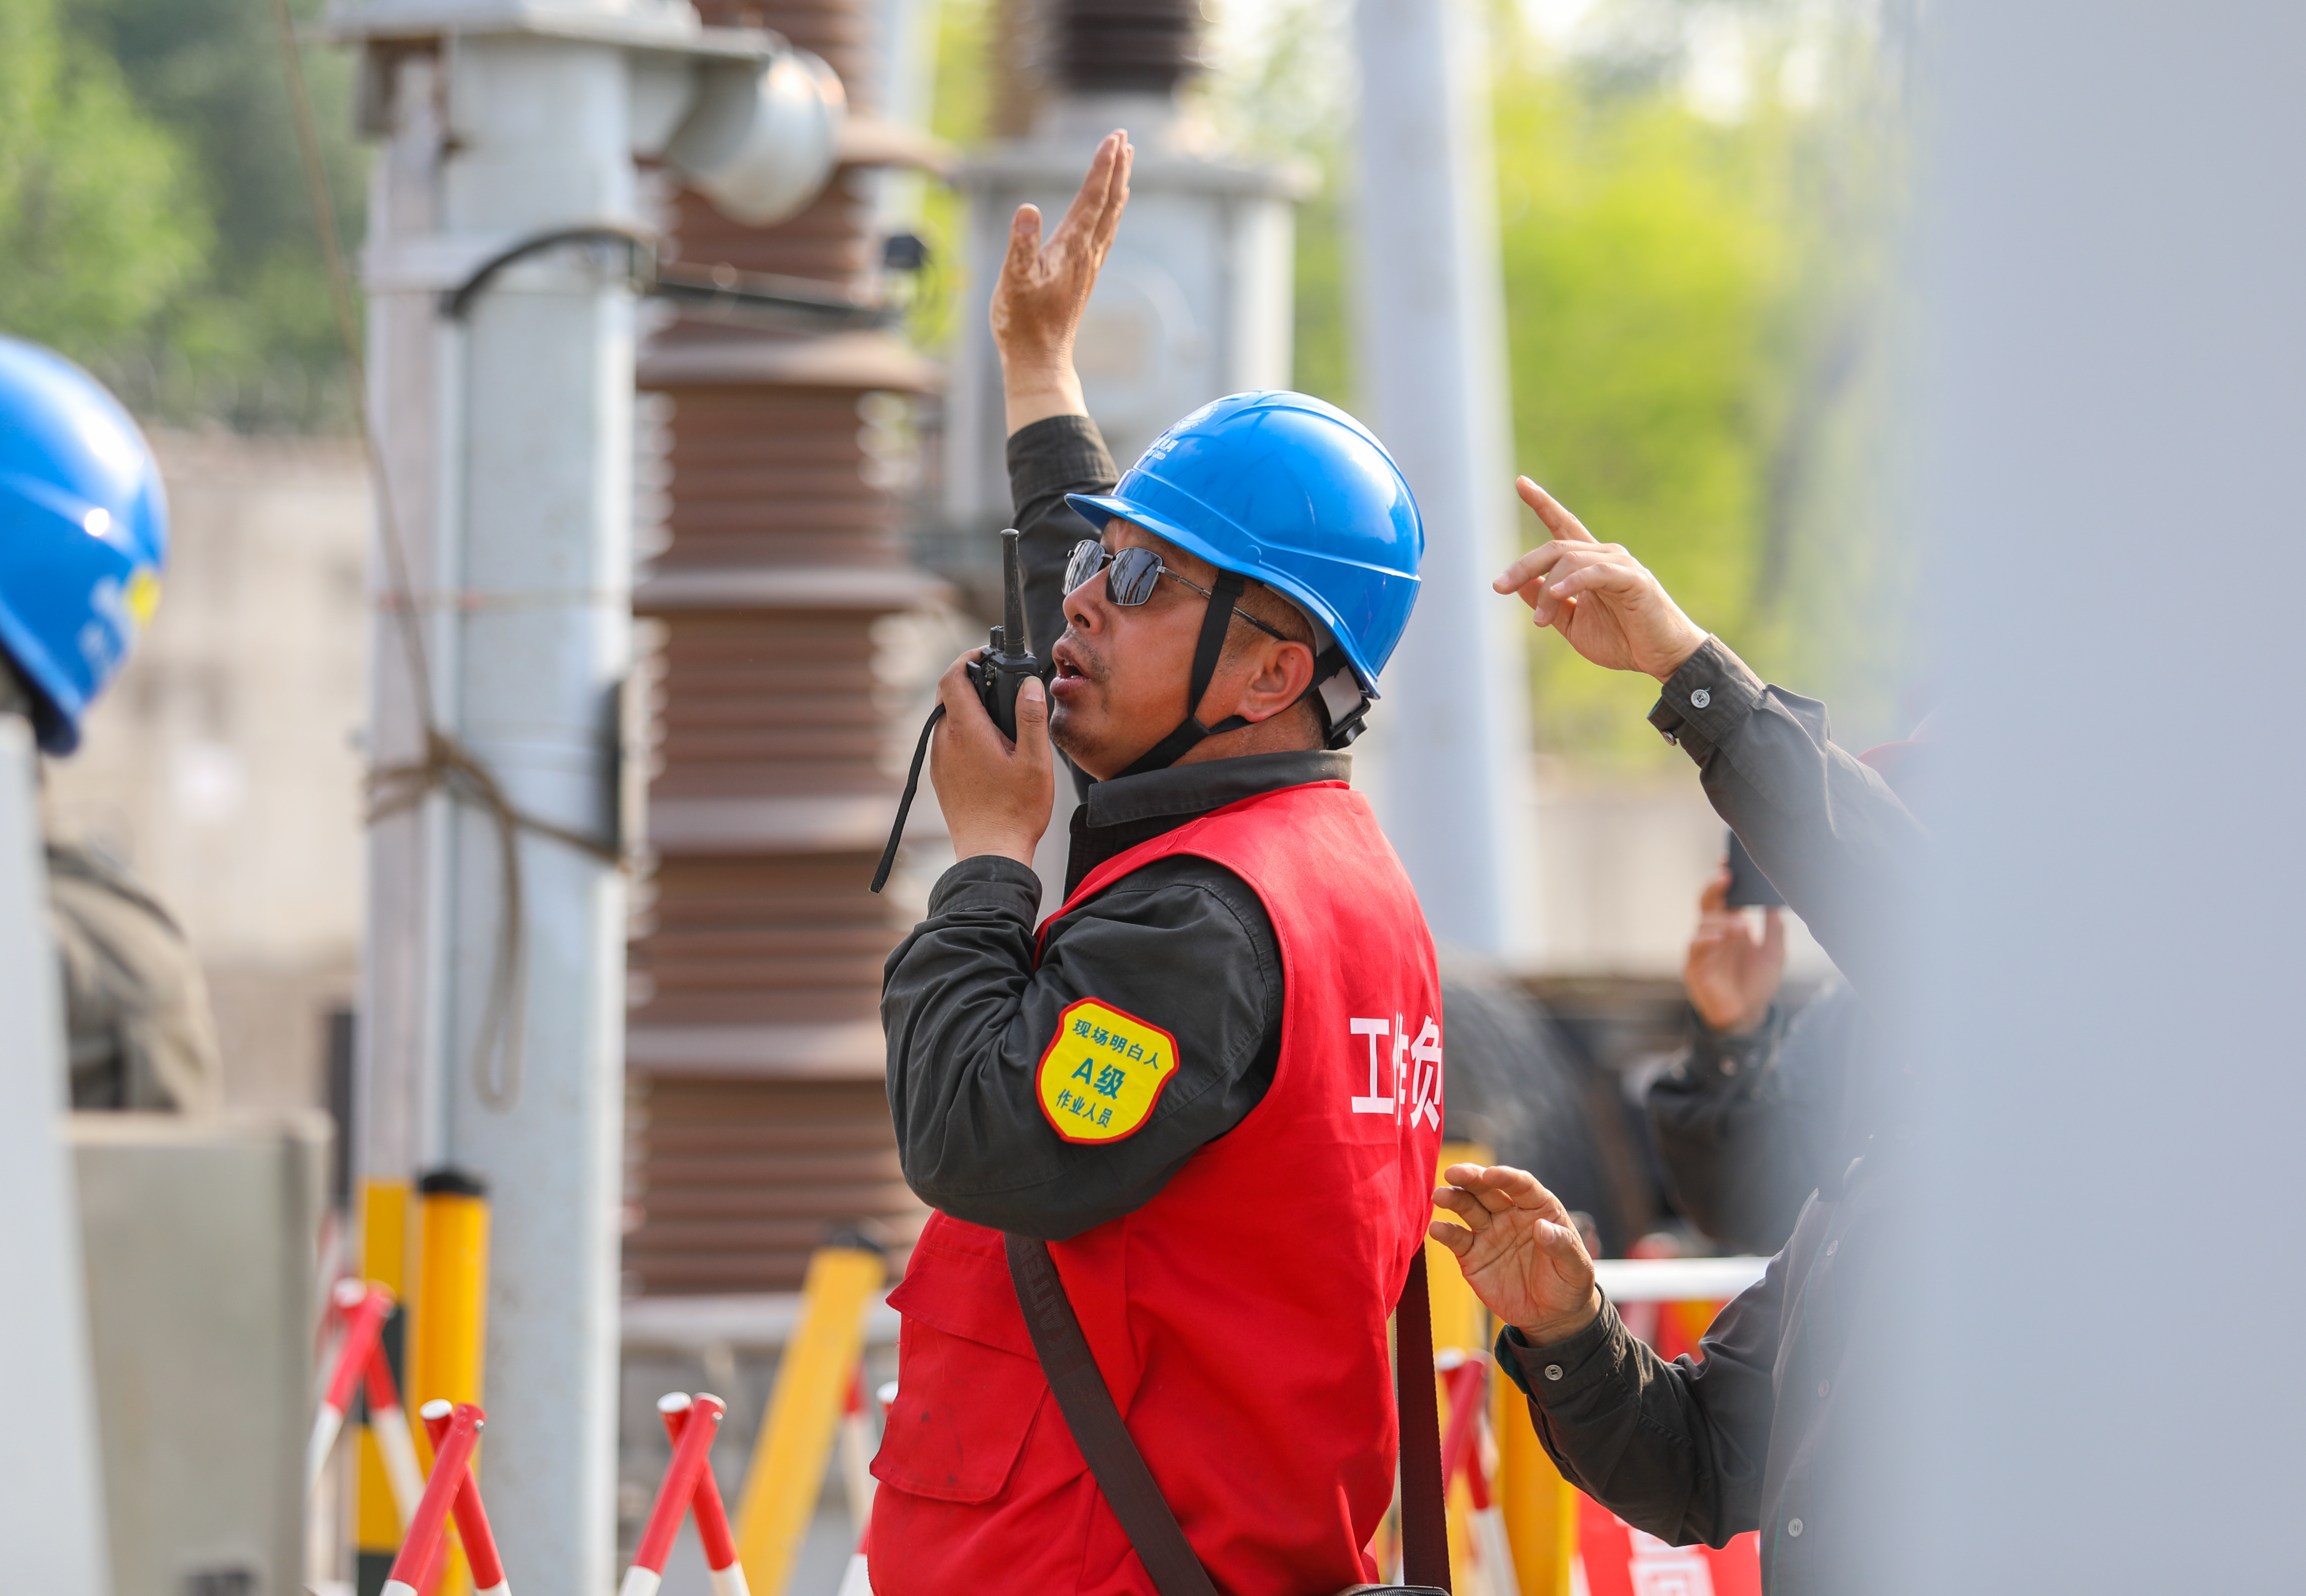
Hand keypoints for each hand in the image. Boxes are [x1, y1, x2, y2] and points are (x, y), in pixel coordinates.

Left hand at [929, 652, 1051, 866]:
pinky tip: (990, 748)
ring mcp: (939, 761)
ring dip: (968, 709)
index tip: (984, 654)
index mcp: (966, 731)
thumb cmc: (1016, 811)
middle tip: (999, 685)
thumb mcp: (1036, 761)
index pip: (952, 677)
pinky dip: (964, 732)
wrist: (990, 854)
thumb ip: (1031, 718)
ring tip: (999, 719)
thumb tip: (1028, 684)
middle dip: (970, 682)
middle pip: (947, 695)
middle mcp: (945, 742)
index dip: (965, 658)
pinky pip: (947, 742)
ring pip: (947, 719)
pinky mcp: (940, 777)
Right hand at [991, 130, 1132, 433]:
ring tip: (1124, 162)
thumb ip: (1020, 244)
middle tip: (1123, 137)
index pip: (1092, 198)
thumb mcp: (1012, 282)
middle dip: (1116, 168)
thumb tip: (1028, 209)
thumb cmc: (1021, 323)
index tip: (1113, 138)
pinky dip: (1111, 211)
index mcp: (1072, 248)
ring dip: (1118, 186)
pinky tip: (1111, 208)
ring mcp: (1089, 264)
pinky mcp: (1085, 275)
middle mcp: (1087, 253)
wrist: (1040, 360)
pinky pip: (1105, 233)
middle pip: (1108, 202)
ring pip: (1110, 216)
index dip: (1102, 166)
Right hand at [1429, 1164, 1601, 1345]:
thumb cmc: (1568, 1285)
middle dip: (1471, 1178)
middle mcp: (1510, 1214)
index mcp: (1539, 1209)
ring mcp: (1489, 1233)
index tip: (1491, 1174)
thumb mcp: (1576, 1269)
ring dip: (1454, 1199)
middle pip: (1488, 1189)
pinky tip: (1436, 1229)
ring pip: (1468, 1208)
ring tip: (1440, 1196)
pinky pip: (1457, 1239)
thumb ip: (1562, 1246)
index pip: (1521, 1185)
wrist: (1551, 1317)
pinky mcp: (1472, 1255)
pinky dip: (1445, 1232)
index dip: (1506, 1178)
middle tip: (1453, 1172)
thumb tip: (1542, 1226)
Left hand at [1494, 478, 1707, 679]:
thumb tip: (1520, 584)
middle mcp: (1606, 555)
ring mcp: (1622, 565)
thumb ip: (1548, 602)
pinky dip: (1574, 582)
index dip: (1543, 503)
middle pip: (1556, 546)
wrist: (1662, 658)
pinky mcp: (1634, 580)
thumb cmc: (1622, 640)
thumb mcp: (1573, 623)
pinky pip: (1597, 573)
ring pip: (1571, 560)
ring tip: (1539, 621)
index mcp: (1590, 563)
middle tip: (1499, 587)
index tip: (1521, 482)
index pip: (1564, 525)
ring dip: (1548, 590)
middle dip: (1523, 565)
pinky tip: (1558, 594)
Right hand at [1684, 865, 1784, 1034]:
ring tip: (1740, 925)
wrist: (1748, 1015)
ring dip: (1721, 920)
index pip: (1725, 895)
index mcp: (1731, 924)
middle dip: (1715, 886)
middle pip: (1709, 902)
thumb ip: (1774, 928)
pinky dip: (1708, 939)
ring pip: (1704, 922)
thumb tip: (1776, 902)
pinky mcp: (1695, 965)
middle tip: (1725, 875)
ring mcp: (1703, 948)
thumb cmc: (1758, 982)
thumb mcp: (1775, 953)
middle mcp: (1715, 932)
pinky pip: (1697, 947)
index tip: (1729, 861)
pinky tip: (1722, 936)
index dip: (1724, 878)